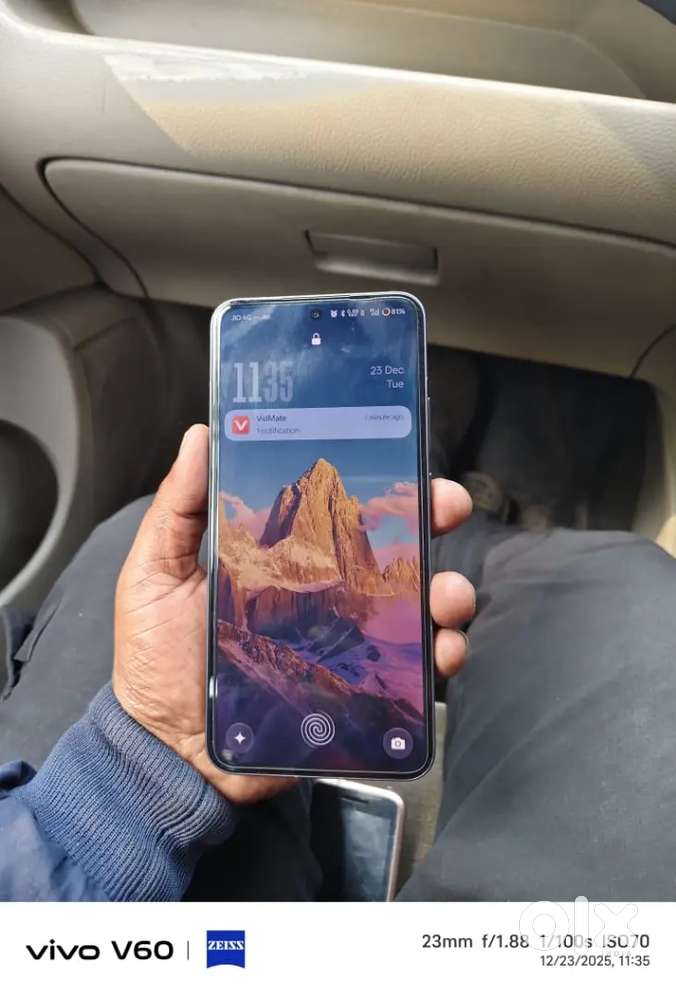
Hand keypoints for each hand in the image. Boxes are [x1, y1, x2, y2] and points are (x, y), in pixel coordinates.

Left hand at [113, 424, 474, 803]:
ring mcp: (346, 646)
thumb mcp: (155, 574)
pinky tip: (440, 651)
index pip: (341, 514)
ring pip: (416, 609)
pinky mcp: (356, 693)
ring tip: (447, 595)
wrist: (167, 750)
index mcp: (285, 564)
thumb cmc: (157, 661)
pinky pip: (412, 673)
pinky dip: (440, 658)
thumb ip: (179, 508)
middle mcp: (324, 599)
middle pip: (392, 552)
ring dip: (447, 593)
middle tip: (446, 506)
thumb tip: (201, 435)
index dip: (378, 486)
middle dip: (431, 521)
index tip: (406, 460)